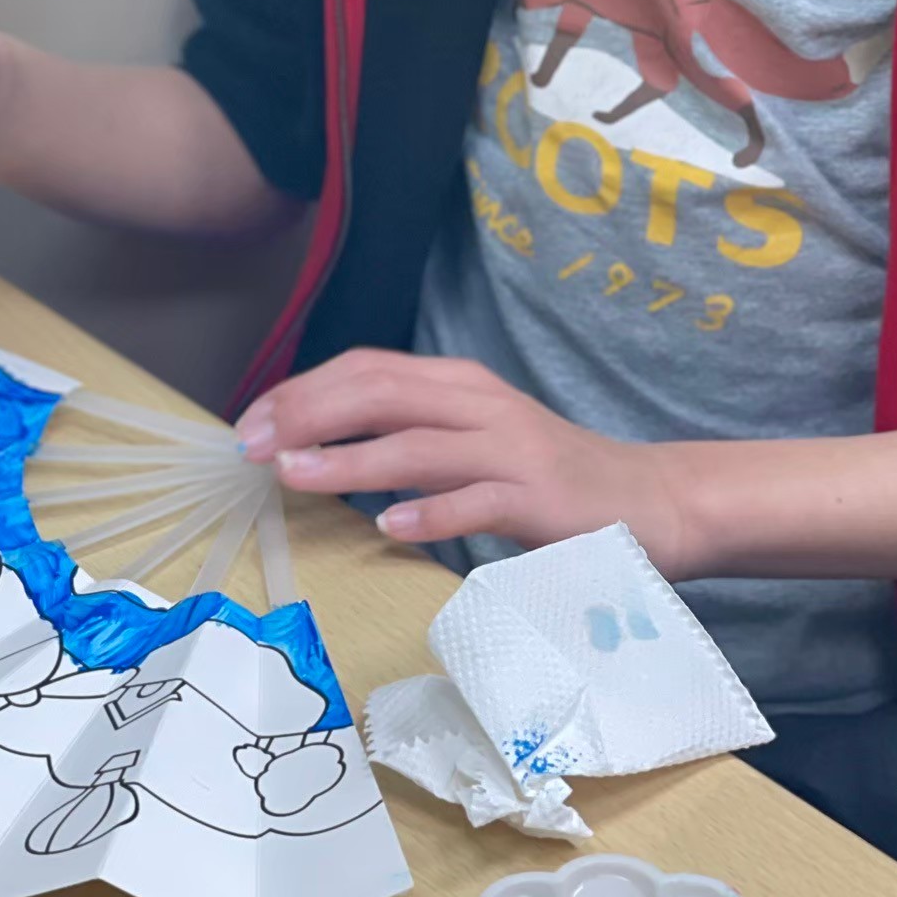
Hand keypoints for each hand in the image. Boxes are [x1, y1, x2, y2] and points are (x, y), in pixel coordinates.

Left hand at [235, 350, 693, 576]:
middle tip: (251, 446)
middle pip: (382, 393)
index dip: (302, 390)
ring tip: (294, 476)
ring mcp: (511, 450)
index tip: (249, 421)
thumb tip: (313, 444)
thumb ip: (407, 432)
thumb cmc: (544, 476)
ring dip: (350, 460)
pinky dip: (430, 513)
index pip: (366, 369)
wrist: (647, 500)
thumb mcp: (471, 437)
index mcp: (457, 384)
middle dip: (309, 415)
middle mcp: (480, 405)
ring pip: (418, 445)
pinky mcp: (537, 499)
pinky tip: (389, 527)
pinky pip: (476, 502)